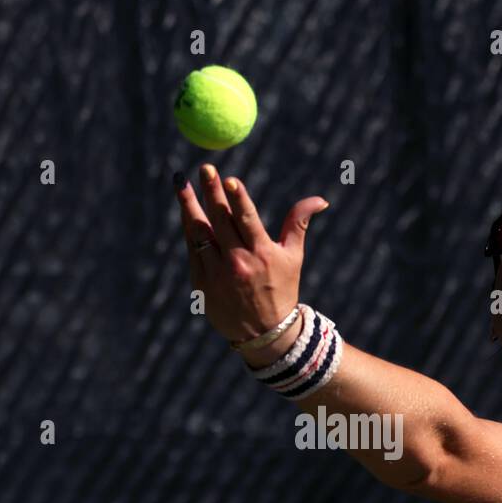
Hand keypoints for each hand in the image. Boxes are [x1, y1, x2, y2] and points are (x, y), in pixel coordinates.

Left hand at [176, 162, 328, 346]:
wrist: (263, 333)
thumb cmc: (281, 289)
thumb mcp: (294, 257)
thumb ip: (298, 223)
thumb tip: (320, 199)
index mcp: (261, 254)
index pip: (247, 219)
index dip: (237, 198)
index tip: (228, 179)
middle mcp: (238, 263)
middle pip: (219, 220)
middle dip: (210, 191)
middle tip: (205, 169)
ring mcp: (216, 273)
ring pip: (199, 232)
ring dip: (189, 205)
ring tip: (181, 183)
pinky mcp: (201, 282)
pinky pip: (192, 249)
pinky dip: (189, 228)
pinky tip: (185, 210)